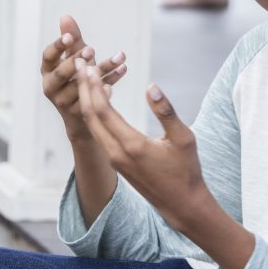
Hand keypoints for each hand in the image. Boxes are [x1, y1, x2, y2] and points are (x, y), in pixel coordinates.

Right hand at [41, 14, 126, 142]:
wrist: (81, 116)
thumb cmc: (74, 80)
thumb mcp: (73, 59)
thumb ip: (71, 40)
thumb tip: (66, 17)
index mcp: (47, 71)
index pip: (48, 56)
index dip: (58, 46)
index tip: (70, 37)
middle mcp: (51, 87)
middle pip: (62, 73)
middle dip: (77, 60)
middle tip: (92, 49)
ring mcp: (64, 102)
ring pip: (83, 84)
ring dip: (102, 69)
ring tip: (119, 56)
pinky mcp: (81, 112)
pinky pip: (98, 95)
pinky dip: (111, 82)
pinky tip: (122, 69)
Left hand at [75, 70, 209, 232]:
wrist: (182, 205)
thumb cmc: (187, 171)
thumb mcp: (183, 138)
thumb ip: (166, 112)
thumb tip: (151, 86)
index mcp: (131, 146)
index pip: (103, 110)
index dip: (94, 86)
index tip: (89, 65)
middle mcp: (117, 153)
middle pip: (91, 116)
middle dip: (84, 88)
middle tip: (81, 63)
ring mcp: (115, 159)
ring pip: (93, 125)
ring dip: (88, 100)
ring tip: (88, 76)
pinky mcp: (117, 163)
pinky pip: (101, 133)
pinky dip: (97, 113)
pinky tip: (103, 99)